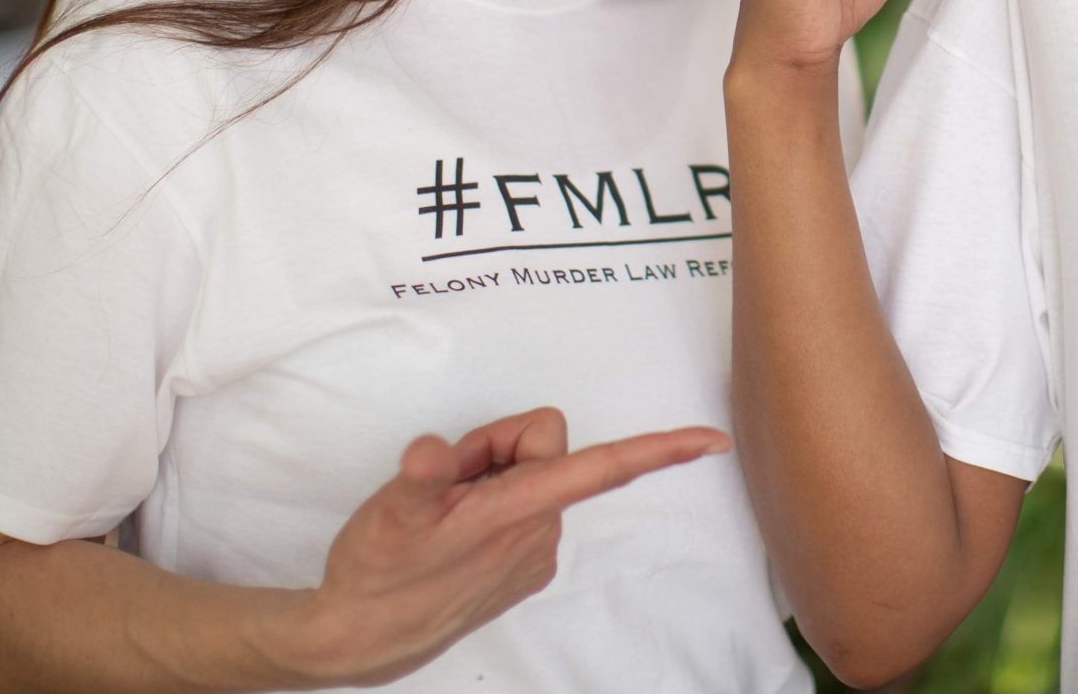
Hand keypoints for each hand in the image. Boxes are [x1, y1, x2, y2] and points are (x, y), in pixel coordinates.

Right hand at [264, 409, 728, 686]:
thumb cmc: (377, 569)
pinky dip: (495, 500)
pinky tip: (456, 527)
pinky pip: (526, 504)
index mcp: (517, 509)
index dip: (659, 449)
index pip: (601, 468)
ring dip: (493, 474)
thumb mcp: (391, 511)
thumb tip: (432, 451)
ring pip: (532, 474)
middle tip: (449, 472)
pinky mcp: (523, 566)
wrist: (364, 637)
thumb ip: (425, 474)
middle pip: (546, 446)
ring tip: (445, 508)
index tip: (712, 440)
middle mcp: (538, 531)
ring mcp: (533, 552)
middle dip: (499, 443)